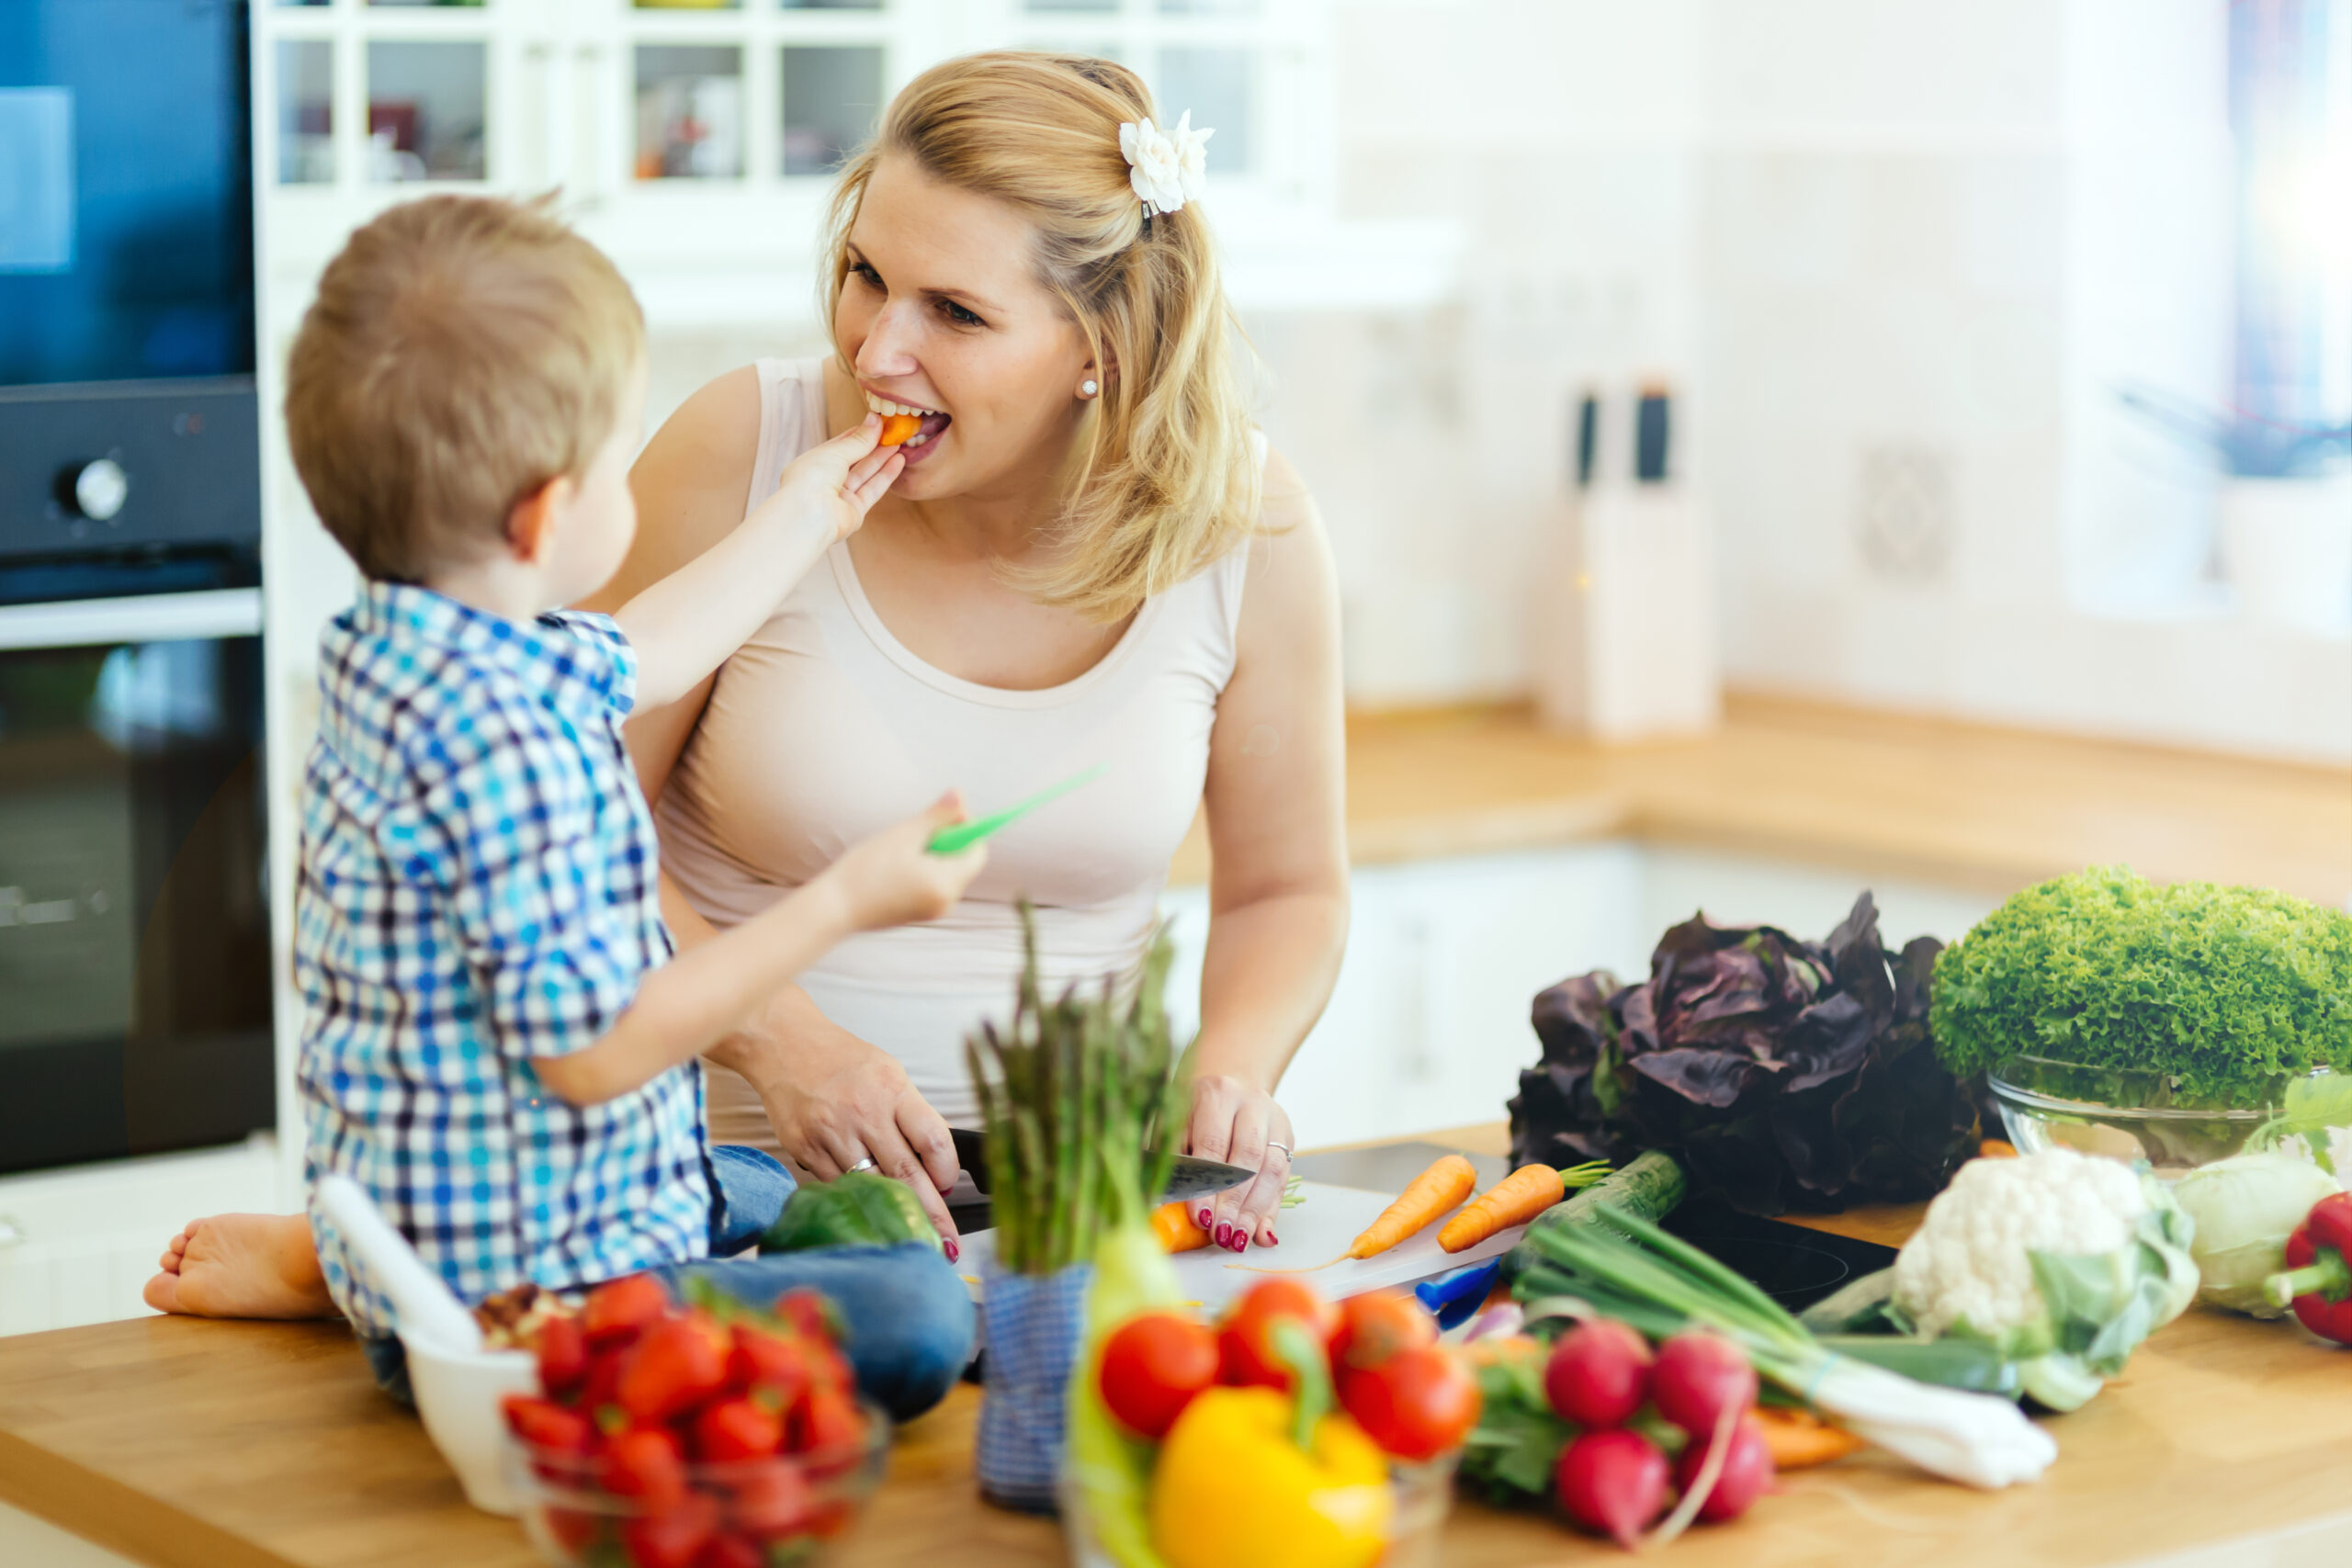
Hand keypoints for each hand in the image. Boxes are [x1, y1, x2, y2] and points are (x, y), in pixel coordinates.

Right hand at [729, 1001, 965, 1254]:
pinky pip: (838, 1186)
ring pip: (871, 1187)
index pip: (933, 1140)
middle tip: (945, 1241)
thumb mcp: (888, 1073)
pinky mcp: (804, 1150)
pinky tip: (865, 1207)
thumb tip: (935, 1163)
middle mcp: (863, 1111)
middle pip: (906, 1174)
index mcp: (892, 1089)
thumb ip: (911, 1114)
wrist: (782, 1044)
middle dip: (930, 1214)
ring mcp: (831, 1133)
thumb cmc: (841, 1060)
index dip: (947, 1171)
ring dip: (891, 1212)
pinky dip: (856, 1198)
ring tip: (908, 1231)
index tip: (949, 1186)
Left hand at [753, 413, 903, 547]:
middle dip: (874, 445)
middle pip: (855, 460)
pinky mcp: (854, 511)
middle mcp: (826, 480)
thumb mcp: (836, 452)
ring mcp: (840, 497)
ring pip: (865, 474)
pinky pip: (872, 490)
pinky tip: (898, 461)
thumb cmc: (812, 479)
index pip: (840, 445)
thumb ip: (859, 439)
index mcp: (815, 463)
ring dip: (882, 459)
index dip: (859, 433)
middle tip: (893, 432)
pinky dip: (885, 475)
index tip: (878, 422)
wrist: (809, 516)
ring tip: (899, 444)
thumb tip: (875, 420)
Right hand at [820, 793, 986, 932]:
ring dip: (930, 856)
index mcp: (947, 884)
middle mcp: (946, 903)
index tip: (937, 821)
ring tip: (897, 855)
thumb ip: (938, 816)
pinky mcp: (918, 915)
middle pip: (962, 863)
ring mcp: (933, 911)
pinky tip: (892, 870)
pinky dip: (921, 871)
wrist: (833, 908)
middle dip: (944, 844)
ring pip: (945, 873)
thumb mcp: (905, 835)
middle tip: (911, 837)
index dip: (963, 831)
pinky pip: (932, 885)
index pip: (977, 851)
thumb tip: (961, 796)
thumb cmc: (866, 870)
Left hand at [1183, 1073, 1294, 1253]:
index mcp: (1217, 1094)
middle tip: (1222, 1234)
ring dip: (1255, 1210)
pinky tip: (1260, 1233)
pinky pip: (1283, 1178)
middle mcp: (1251, 1103)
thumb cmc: (1192, 1109)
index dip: (1208, 1186)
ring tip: (1239, 1239)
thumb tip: (1159, 1207)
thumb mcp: (1173, 1123)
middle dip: (1235, 1203)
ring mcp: (1275, 1119)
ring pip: (1272, 1170)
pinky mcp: (1288, 1137)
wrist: (1230, 1080)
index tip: (1201, 1218)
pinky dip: (1271, 1209)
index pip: (1214, 1145)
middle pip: (1248, 1158)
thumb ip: (1172, 1160)